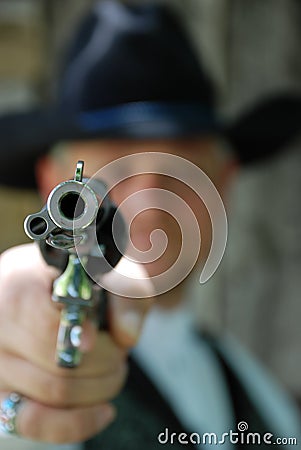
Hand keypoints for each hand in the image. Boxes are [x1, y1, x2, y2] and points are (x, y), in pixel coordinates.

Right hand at [0, 244, 152, 442]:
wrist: (44, 285)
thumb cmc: (78, 276)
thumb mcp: (109, 267)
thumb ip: (125, 288)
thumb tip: (127, 336)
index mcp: (22, 286)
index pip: (52, 327)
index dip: (87, 338)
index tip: (112, 341)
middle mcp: (1, 326)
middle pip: (61, 364)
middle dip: (107, 362)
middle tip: (121, 350)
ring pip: (55, 394)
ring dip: (100, 387)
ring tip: (114, 367)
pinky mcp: (3, 390)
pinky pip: (34, 422)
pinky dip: (75, 423)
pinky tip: (104, 411)